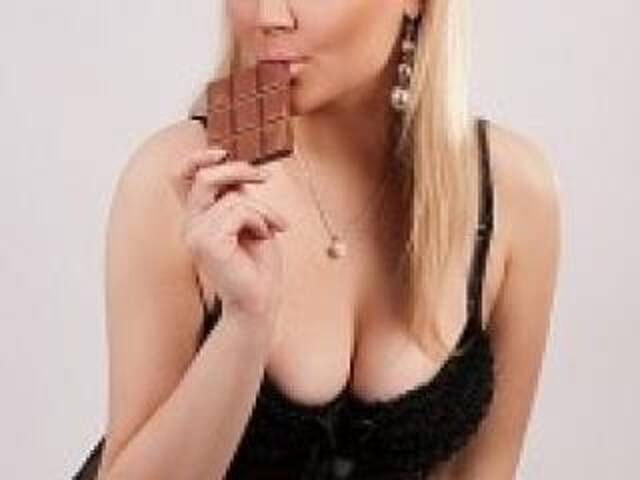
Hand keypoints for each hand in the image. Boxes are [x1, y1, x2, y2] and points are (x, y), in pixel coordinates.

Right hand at [171, 147, 289, 338]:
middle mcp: (190, 225)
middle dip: (239, 170)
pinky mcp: (206, 243)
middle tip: (265, 177)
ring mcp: (194, 234)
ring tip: (273, 226)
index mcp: (197, 218)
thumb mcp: (249, 219)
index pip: (180, 177)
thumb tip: (234, 164)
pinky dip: (260, 219)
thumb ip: (236, 195)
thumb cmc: (257, 263)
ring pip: (232, 197)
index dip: (197, 157)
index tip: (223, 152)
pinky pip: (239, 211)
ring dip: (262, 208)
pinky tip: (266, 236)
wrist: (260, 299)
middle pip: (204, 176)